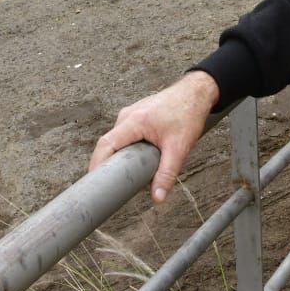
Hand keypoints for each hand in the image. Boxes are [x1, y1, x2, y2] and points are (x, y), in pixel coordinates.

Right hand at [90, 71, 219, 203]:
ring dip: (123, 157)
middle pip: (109, 144)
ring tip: (132, 173)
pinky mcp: (136, 117)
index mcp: (134, 121)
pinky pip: (125, 136)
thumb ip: (167, 174)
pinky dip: (129, 149)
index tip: (93, 182)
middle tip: (114, 184)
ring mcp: (130, 115)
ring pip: (118, 141)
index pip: (106, 144)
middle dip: (110, 165)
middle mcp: (127, 116)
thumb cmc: (188, 113)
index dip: (96, 165)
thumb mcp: (179, 148)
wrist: (196, 93)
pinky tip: (140, 159)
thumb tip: (158, 197)